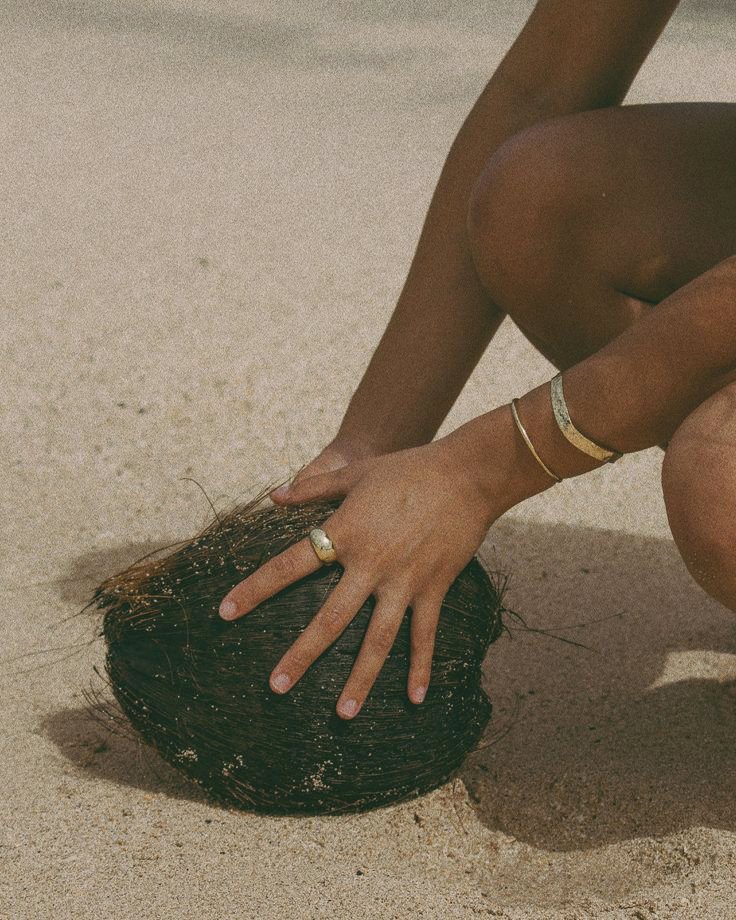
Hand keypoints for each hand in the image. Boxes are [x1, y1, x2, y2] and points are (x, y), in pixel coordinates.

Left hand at [220, 407, 533, 718]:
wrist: (467, 475)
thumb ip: (312, 487)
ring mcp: (404, 581)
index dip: (255, 589)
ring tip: (343, 713)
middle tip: (276, 686)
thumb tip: (274, 495)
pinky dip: (420, 667)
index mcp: (347, 533)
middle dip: (302, 655)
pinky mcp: (434, 588)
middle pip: (330, 618)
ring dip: (360, 679)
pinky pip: (425, 635)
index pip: (290, 565)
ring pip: (378, 640)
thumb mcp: (356, 472)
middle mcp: (371, 564)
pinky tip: (414, 699)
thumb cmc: (408, 469)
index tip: (225, 612)